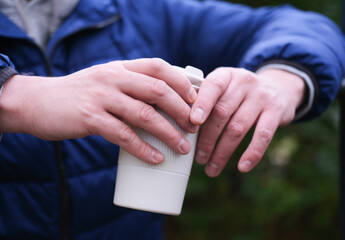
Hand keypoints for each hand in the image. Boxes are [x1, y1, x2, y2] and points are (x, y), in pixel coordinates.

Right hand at [0, 58, 197, 162]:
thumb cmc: (79, 95)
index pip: (158, 67)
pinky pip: (124, 135)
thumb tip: (163, 105)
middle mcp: (113, 77)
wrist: (38, 102)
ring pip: (145, 114)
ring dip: (168, 133)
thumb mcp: (105, 80)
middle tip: (193, 127)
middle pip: (158, 91)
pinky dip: (143, 148)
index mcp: (120, 67)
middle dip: (181, 110)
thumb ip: (129, 86)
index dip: (181, 82)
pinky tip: (155, 158)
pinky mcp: (90, 118)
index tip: (195, 101)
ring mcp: (101, 97)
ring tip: (181, 148)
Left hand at [190, 67, 304, 176]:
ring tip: (212, 168)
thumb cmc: (239, 93)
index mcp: (226, 75)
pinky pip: (263, 135)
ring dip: (223, 152)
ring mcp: (262, 96)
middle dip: (207, 138)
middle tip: (199, 158)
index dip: (202, 104)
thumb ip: (206, 100)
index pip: (213, 85)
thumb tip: (183, 126)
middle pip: (222, 112)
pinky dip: (252, 153)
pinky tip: (242, 167)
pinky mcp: (276, 111)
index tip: (193, 122)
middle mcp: (244, 82)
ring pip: (238, 127)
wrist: (278, 88)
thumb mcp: (224, 88)